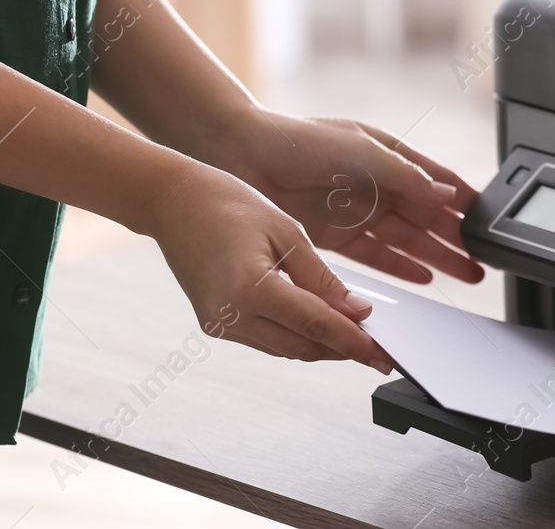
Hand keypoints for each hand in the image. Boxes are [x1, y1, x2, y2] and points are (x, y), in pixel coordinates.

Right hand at [145, 158, 395, 371]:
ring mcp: (218, 325)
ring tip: (355, 337)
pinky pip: (265, 339)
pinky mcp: (214, 324)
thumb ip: (322, 278)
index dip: (354, 342)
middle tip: (377, 349)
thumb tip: (355, 311)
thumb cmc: (226, 203)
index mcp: (249, 290)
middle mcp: (230, 316)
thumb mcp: (287, 232)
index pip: (316, 326)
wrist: (172, 201)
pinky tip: (317, 325)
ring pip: (284, 348)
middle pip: (302, 346)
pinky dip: (294, 335)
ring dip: (320, 345)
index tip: (382, 352)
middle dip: (342, 349)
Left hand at [215, 111, 483, 284]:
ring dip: (437, 257)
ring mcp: (357, 211)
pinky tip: (423, 278)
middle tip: (483, 261)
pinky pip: (377, 255)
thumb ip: (406, 176)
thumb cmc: (298, 141)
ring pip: (408, 240)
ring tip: (465, 276)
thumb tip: (447, 196)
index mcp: (389, 155)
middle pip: (428, 217)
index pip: (438, 182)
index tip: (489, 222)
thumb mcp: (361, 151)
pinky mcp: (336, 235)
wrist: (243, 157)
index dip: (465, 202)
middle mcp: (377, 184)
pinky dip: (401, 267)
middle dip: (457, 239)